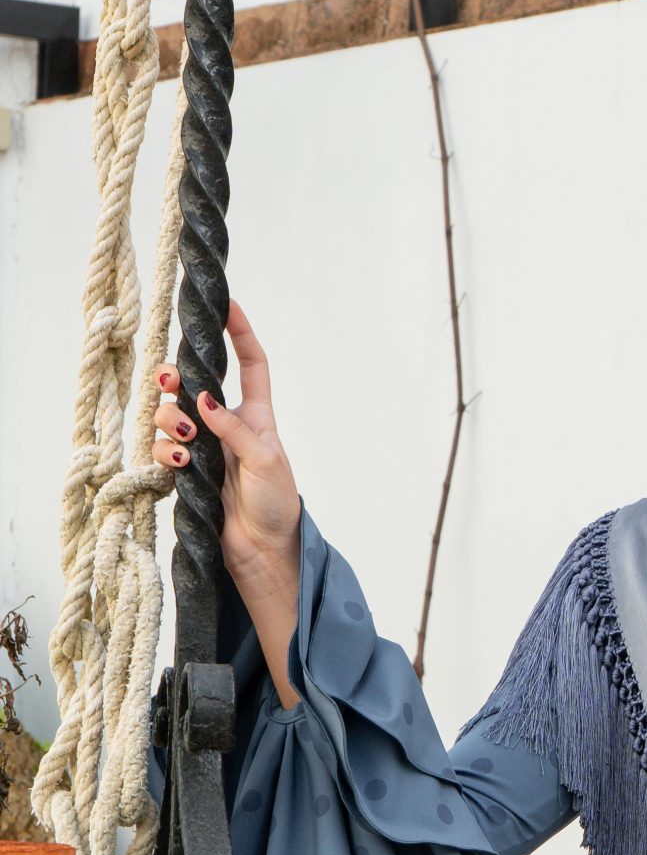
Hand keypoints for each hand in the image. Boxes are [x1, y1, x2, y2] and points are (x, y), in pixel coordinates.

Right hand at [151, 298, 300, 598]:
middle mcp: (226, 424)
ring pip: (169, 413)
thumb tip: (204, 400)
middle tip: (167, 383)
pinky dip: (165, 451)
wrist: (263, 552)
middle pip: (190, 383)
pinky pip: (163, 449)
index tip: (227, 302)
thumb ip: (235, 429)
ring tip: (184, 440)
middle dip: (172, 376)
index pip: (251, 363)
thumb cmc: (275, 505)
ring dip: (168, 418)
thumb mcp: (266, 461)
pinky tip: (179, 464)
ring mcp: (204, 447)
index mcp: (256, 415)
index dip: (240, 332)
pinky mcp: (187, 472)